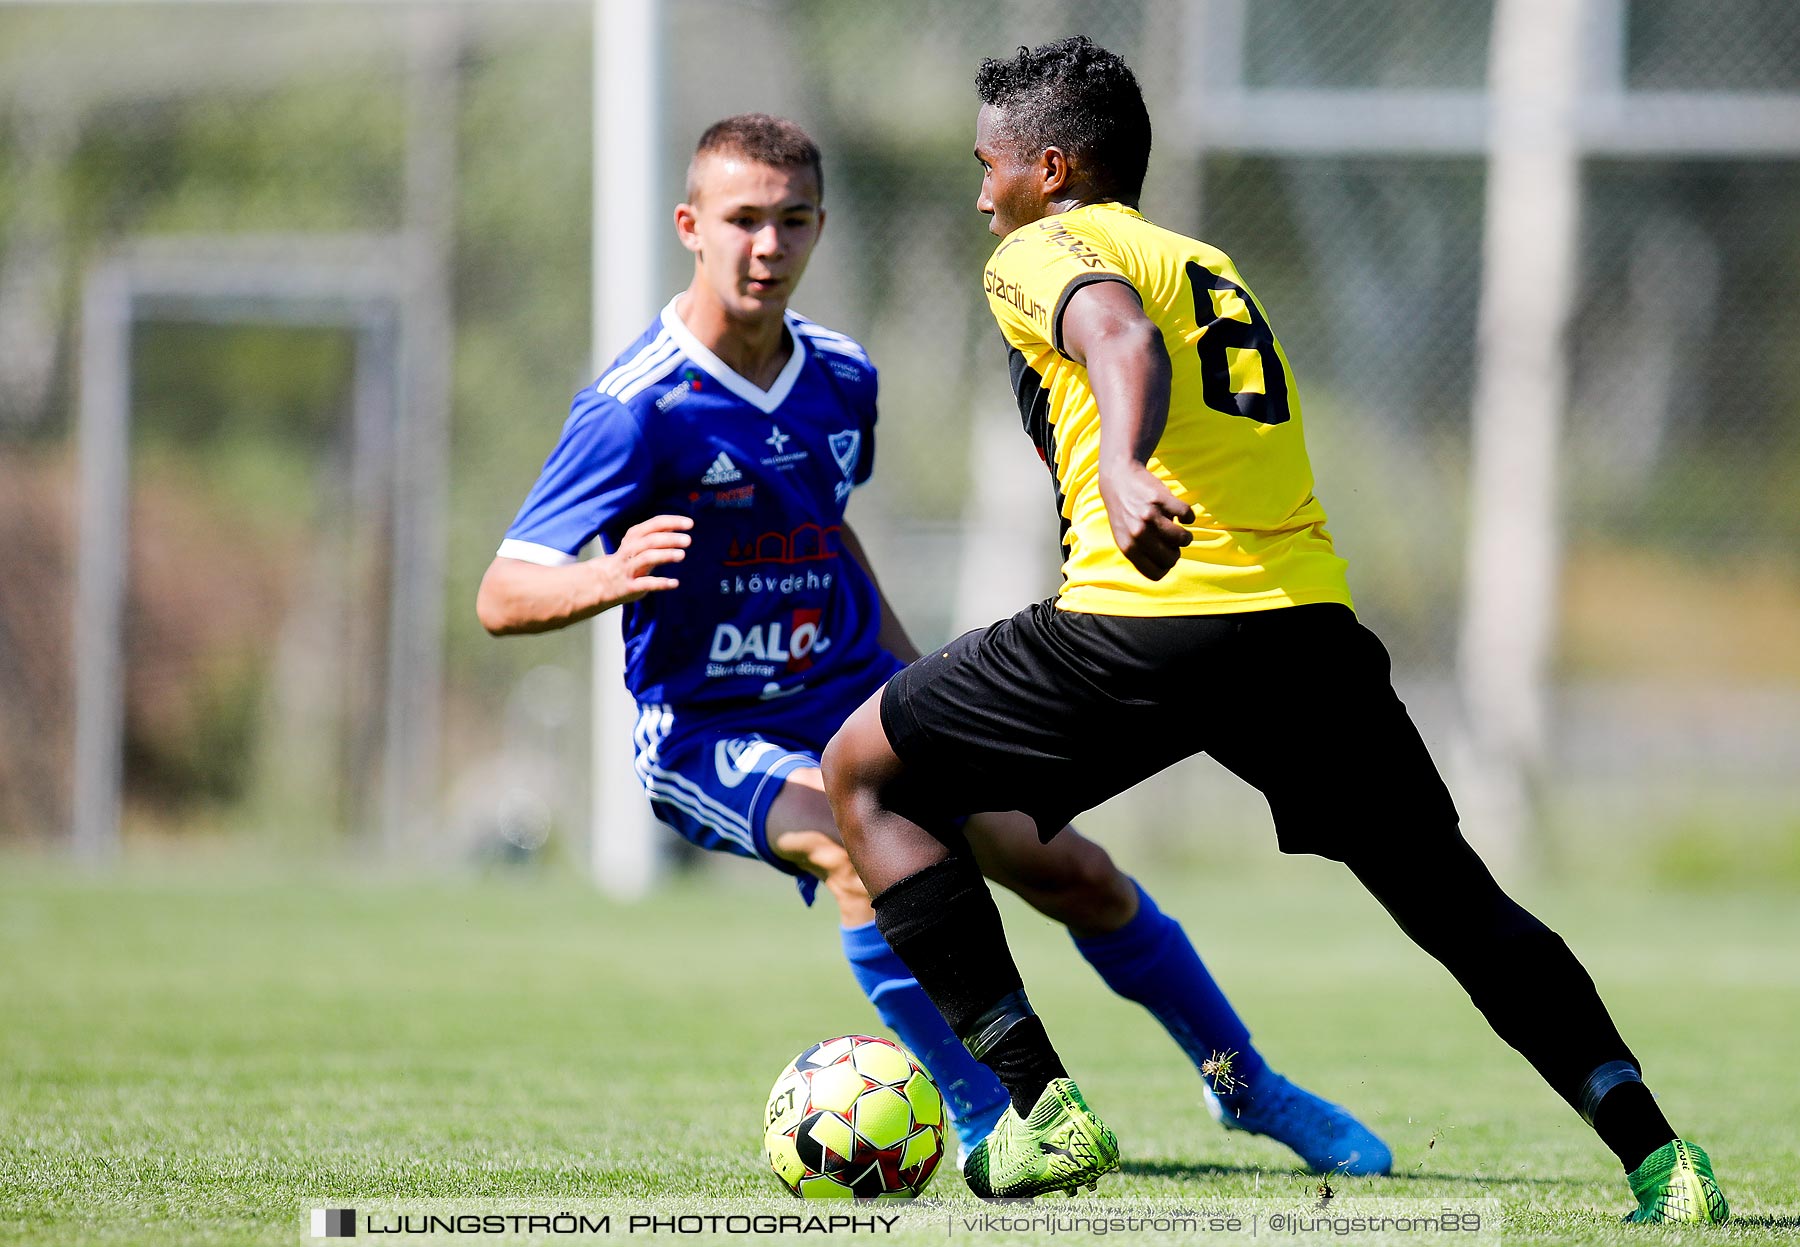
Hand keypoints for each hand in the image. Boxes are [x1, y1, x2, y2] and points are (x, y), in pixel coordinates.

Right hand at [597, 514, 691, 604]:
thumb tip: (677, 525)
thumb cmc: (626, 561)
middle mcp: (630, 550)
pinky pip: (646, 584)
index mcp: (633, 537)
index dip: (672, 522)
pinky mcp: (630, 586)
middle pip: (650, 540)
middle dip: (669, 538)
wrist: (601, 583)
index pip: (654, 525)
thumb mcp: (638, 544)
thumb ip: (656, 535)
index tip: (690, 523)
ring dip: (665, 555)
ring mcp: (628, 568)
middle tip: (688, 540)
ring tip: (682, 555)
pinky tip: (675, 583)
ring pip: (646, 558)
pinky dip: (661, 583)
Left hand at [1099, 462, 1193, 580]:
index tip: (1165, 555)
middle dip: (1176, 552)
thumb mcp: (1125, 538)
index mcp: (1128, 548)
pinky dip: (1189, 516)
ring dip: (1186, 536)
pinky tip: (1181, 514)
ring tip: (1180, 529)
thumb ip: (1141, 553)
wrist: (1118, 479)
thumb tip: (1167, 565)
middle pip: (1171, 559)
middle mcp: (1137, 533)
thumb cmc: (1125, 513)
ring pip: (1182, 539)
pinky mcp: (1160, 499)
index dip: (1165, 567)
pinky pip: (1187, 515)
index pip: (1155, 574)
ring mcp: (1149, 516)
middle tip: (1171, 541)